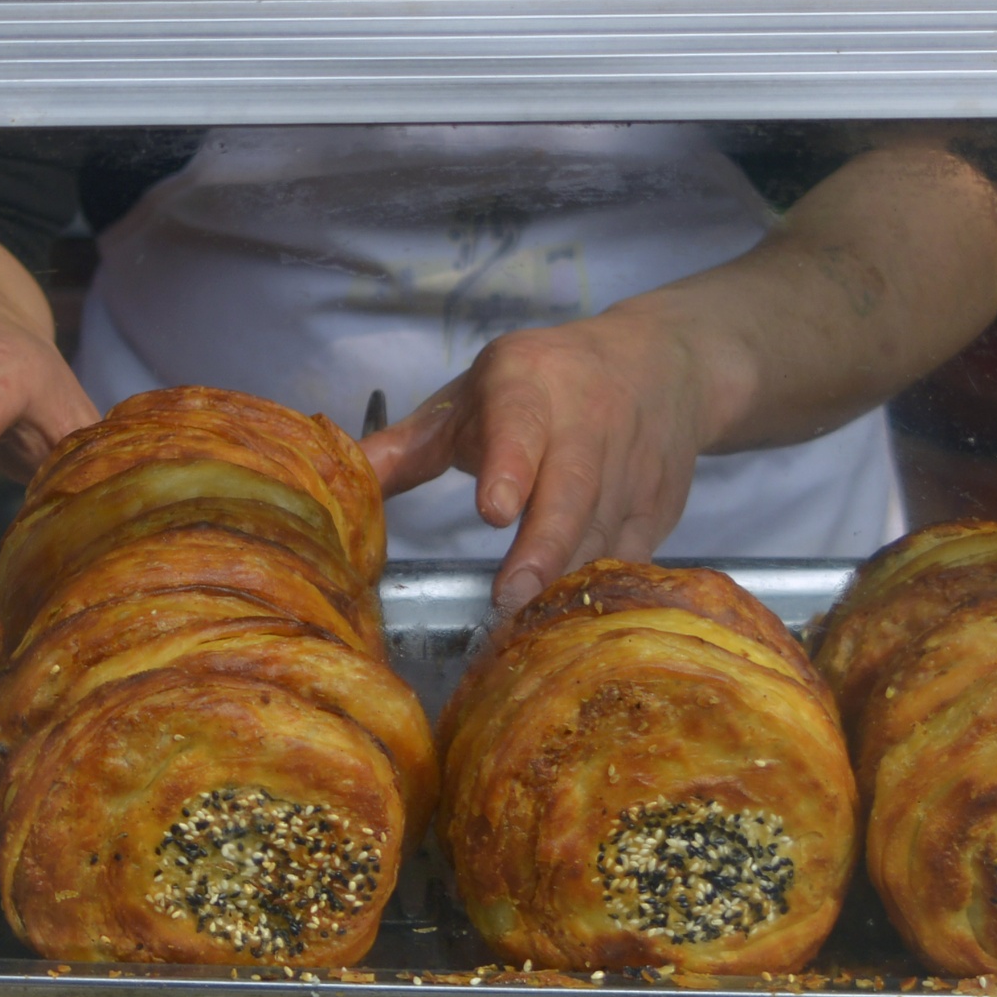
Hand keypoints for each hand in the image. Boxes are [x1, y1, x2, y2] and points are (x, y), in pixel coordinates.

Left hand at [361, 304, 736, 613]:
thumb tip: (334, 485)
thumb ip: (405, 447)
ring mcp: (632, 468)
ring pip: (601, 533)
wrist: (662, 364)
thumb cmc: (542, 385)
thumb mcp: (472, 397)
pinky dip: (601, 590)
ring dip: (566, 582)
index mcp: (528, 387)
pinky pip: (631, 557)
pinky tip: (570, 625)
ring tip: (528, 633)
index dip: (510, 468)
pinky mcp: (659, 507)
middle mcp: (588, 423)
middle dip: (542, 548)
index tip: (493, 510)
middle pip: (570, 492)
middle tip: (509, 599)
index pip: (521, 426)